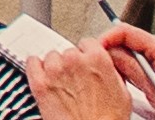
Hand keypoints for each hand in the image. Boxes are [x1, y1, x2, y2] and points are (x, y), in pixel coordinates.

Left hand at [22, 47, 140, 119]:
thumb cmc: (107, 119)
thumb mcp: (122, 91)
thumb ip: (111, 71)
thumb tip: (106, 67)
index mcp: (97, 58)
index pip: (87, 42)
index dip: (87, 54)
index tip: (85, 63)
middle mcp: (74, 60)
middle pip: (69, 51)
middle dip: (72, 64)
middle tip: (76, 81)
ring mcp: (55, 70)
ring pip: (51, 57)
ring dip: (55, 68)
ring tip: (62, 84)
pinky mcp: (40, 83)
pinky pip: (32, 63)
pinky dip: (35, 68)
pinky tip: (42, 76)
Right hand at [83, 24, 154, 116]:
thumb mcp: (152, 86)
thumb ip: (131, 67)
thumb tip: (109, 52)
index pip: (123, 30)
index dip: (105, 38)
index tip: (94, 51)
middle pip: (121, 41)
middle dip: (108, 53)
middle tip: (100, 69)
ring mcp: (153, 55)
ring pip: (123, 52)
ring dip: (114, 63)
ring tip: (111, 77)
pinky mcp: (150, 65)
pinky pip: (129, 62)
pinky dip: (121, 70)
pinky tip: (121, 82)